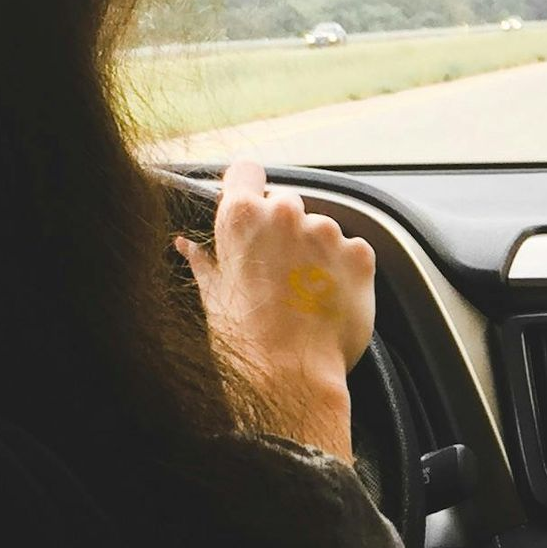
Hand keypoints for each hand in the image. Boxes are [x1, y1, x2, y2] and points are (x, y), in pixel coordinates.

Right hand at [176, 158, 375, 453]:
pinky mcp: (359, 254)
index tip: (250, 205)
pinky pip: (351, 250)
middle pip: (285, 202)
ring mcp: (327, 232)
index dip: (247, 188)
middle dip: (282, 228)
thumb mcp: (212, 297)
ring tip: (303, 292)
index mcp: (243, 216)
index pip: (246, 172)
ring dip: (314, 250)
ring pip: (320, 228)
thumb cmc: (245, 340)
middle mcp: (287, 213)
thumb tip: (187, 245)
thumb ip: (204, 260)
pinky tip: (326, 298)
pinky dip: (342, 269)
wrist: (290, 376)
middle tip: (276, 270)